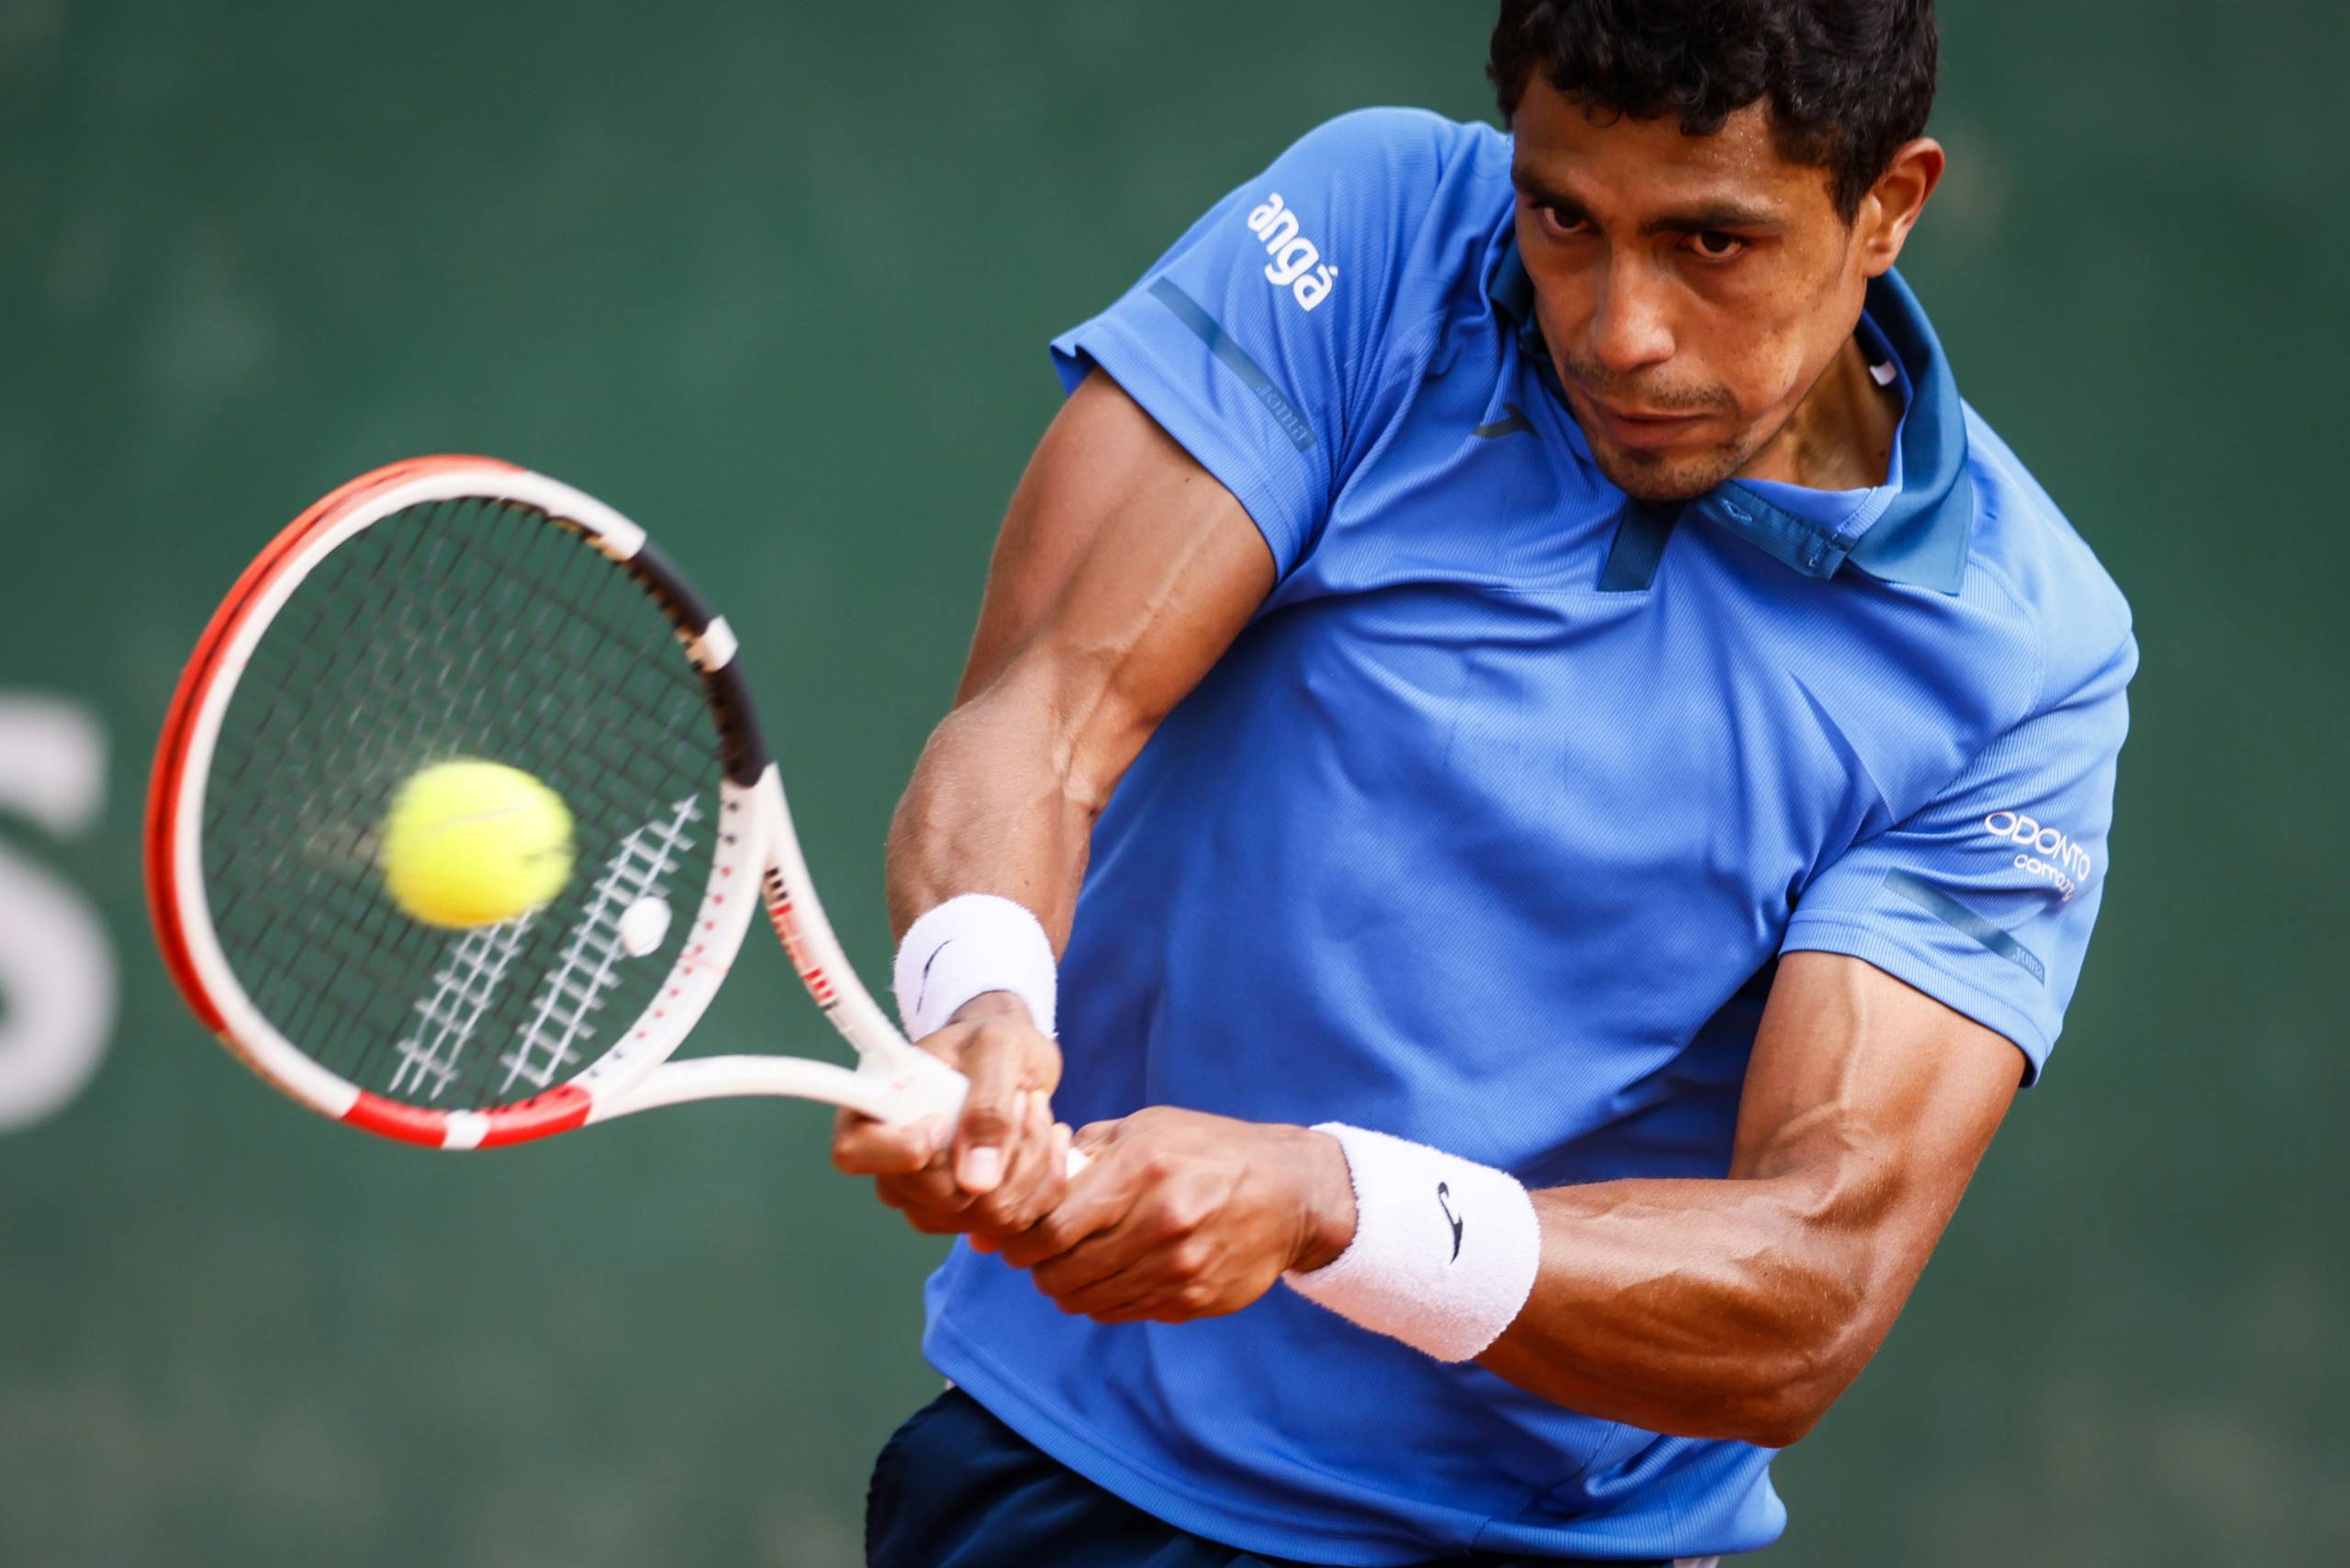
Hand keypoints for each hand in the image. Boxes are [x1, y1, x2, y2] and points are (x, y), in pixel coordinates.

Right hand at [830, 992, 1074, 1242]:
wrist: (1017, 1059)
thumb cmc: (994, 1040)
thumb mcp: (996, 1049)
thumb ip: (986, 1107)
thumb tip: (976, 1183)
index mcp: (873, 1108)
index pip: (854, 1153)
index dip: (900, 1150)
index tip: (943, 1123)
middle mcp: (891, 1163)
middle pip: (937, 1199)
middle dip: (998, 1154)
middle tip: (1021, 1100)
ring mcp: (927, 1197)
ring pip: (984, 1216)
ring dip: (1029, 1164)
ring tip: (1036, 1110)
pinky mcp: (966, 1216)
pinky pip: (1012, 1223)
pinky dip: (1043, 1183)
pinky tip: (1045, 1141)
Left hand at [996, 1107, 1357, 1324]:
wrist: (1291, 1192)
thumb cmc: (1209, 1150)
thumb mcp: (1149, 1127)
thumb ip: (1085, 1151)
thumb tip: (1022, 1181)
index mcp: (1143, 1171)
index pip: (1052, 1227)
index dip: (1021, 1240)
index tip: (1016, 1236)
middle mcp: (1161, 1224)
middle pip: (1063, 1273)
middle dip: (1039, 1268)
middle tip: (1039, 1255)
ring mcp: (1180, 1269)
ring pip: (1088, 1300)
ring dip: (1069, 1287)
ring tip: (1075, 1264)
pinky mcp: (1194, 1300)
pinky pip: (1124, 1312)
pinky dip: (1105, 1299)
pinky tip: (1115, 1274)